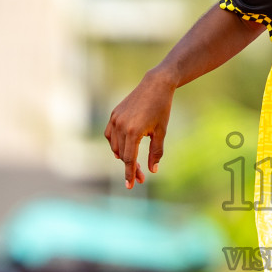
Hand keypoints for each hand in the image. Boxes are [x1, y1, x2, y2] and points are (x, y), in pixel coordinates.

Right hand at [103, 71, 174, 188]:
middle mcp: (121, 126)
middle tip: (141, 177)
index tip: (130, 186)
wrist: (155, 85)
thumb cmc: (161, 109)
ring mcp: (115, 119)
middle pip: (122, 155)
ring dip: (122, 157)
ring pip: (114, 146)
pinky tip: (122, 149)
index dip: (130, 174)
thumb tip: (152, 170)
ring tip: (134, 163)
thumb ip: (156, 152)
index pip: (130, 159)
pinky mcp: (113, 115)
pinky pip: (110, 135)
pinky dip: (115, 144)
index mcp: (134, 131)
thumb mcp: (161, 132)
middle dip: (131, 167)